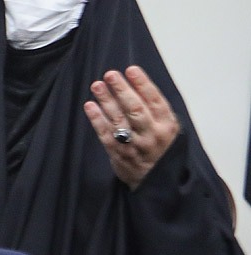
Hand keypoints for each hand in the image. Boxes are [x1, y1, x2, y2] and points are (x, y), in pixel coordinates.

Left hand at [83, 66, 179, 190]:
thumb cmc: (161, 149)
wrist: (156, 181)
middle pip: (134, 108)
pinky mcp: (118, 154)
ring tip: (97, 85)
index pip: (154, 100)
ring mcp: (134, 145)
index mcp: (166, 125)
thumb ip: (157, 111)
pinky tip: (90, 106)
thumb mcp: (169, 128)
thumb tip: (139, 86)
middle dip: (122, 89)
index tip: (131, 69)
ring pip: (118, 120)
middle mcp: (151, 134)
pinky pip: (105, 134)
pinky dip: (97, 119)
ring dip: (106, 100)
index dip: (142, 84)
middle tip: (110, 74)